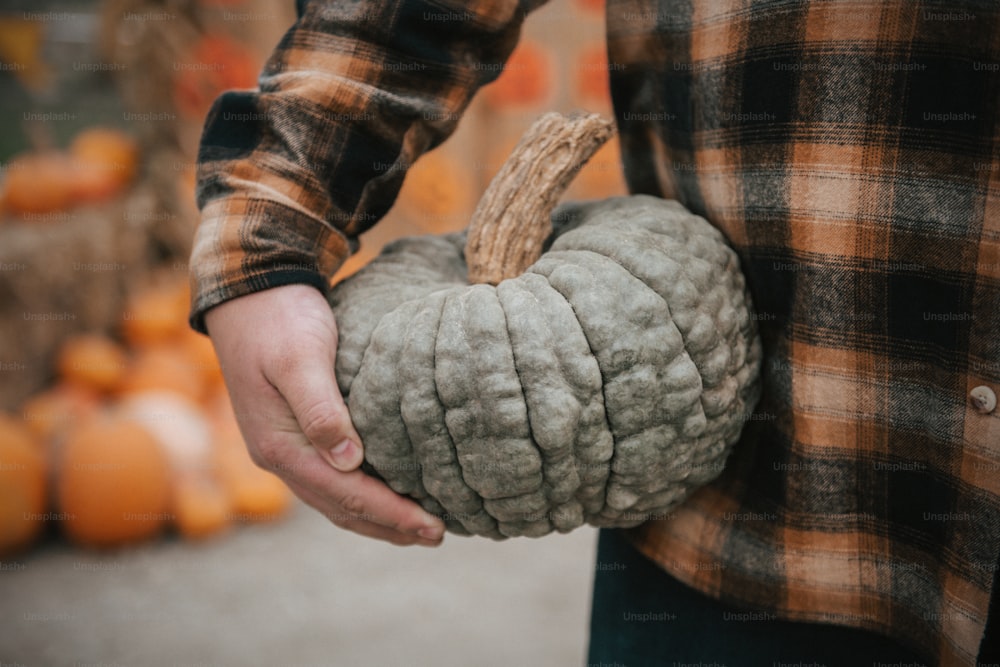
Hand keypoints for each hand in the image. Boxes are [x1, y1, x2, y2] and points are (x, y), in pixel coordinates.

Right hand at [204, 284, 445, 545]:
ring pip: (333, 498)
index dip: (391, 514)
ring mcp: (282, 446)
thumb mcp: (300, 359)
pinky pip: (329, 478)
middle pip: (340, 507)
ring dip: (375, 517)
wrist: (248, 291)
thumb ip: (322, 410)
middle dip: (389, 525)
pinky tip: (385, 491)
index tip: (433, 527)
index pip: (345, 494)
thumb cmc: (279, 319)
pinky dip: (360, 494)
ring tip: (416, 527)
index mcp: (280, 446)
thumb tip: (349, 462)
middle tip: (438, 535)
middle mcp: (278, 456)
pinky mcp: (291, 432)